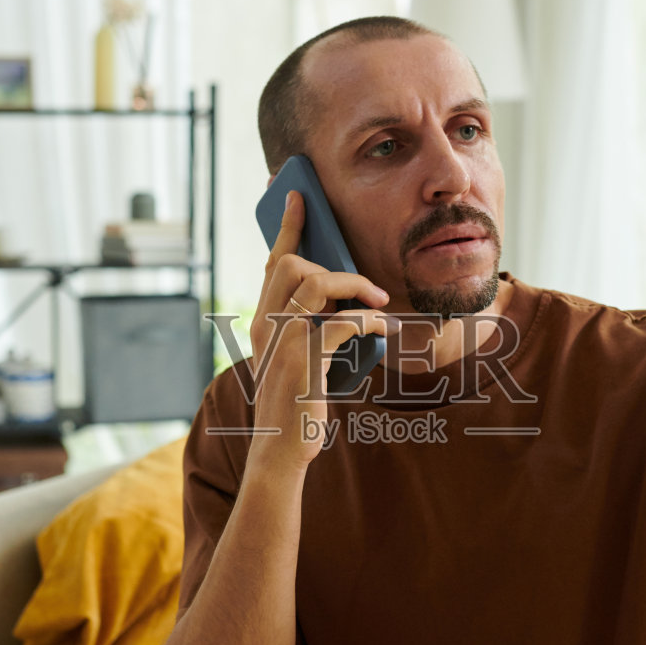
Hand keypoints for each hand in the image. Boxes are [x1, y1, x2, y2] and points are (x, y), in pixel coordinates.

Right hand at [248, 191, 396, 469]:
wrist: (281, 448)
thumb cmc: (296, 403)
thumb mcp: (296, 358)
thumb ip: (308, 327)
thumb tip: (344, 300)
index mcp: (262, 321)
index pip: (272, 262)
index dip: (287, 226)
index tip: (297, 196)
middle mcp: (265, 325)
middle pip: (292, 264)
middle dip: (334, 266)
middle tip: (367, 288)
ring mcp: (282, 341)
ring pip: (315, 283)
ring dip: (354, 286)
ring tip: (378, 303)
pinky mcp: (304, 361)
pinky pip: (342, 323)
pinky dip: (369, 321)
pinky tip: (383, 331)